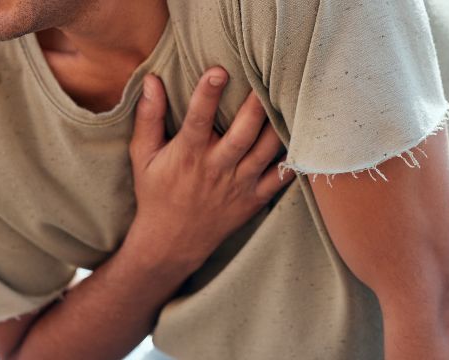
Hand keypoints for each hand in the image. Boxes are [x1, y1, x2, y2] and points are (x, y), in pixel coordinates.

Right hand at [127, 66, 294, 266]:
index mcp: (188, 155)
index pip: (198, 120)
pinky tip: (304, 135)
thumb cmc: (156, 193)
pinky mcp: (254, 199)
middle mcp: (216, 168)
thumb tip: (152, 80)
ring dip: (278, 125)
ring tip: (288, 98)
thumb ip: (149, 117)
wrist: (172, 242)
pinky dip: (294, 158)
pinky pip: (281, 177)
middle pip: (242, 134)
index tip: (218, 70)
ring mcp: (239, 185)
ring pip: (266, 151)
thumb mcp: (144, 156)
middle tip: (268, 77)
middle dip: (256, 105)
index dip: (207, 94)